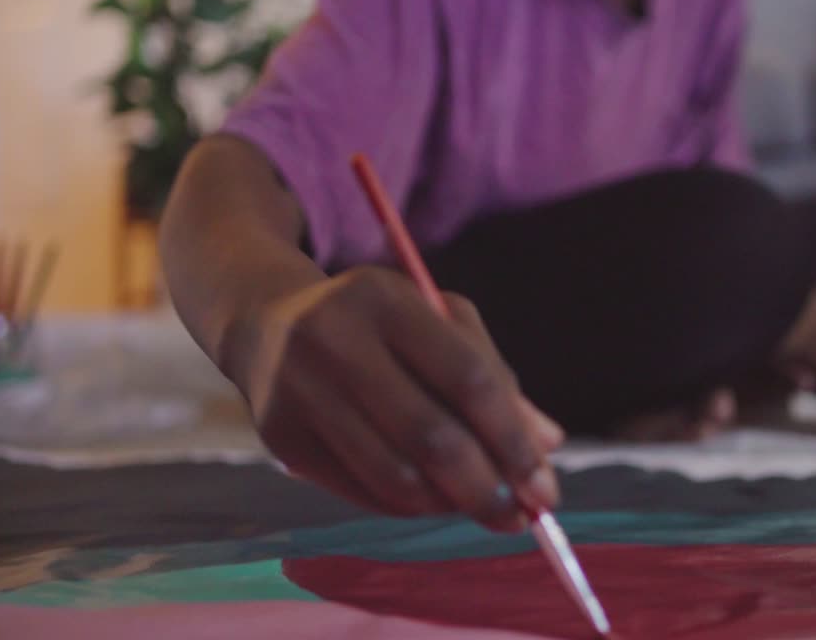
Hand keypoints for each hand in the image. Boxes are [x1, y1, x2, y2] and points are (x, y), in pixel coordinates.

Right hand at [243, 266, 564, 531]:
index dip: (512, 439)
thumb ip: (493, 375)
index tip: (544, 484)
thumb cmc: (377, 322)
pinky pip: (360, 492)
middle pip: (430, 437)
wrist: (267, 323)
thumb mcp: (436, 322)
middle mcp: (335, 341)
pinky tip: (434, 501)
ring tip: (480, 508)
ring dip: (449, 505)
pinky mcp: (281, 439)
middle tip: (519, 516)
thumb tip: (548, 443)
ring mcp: (300, 392)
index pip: (467, 379)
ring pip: (394, 476)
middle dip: (486, 488)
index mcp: (387, 299)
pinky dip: (408, 507)